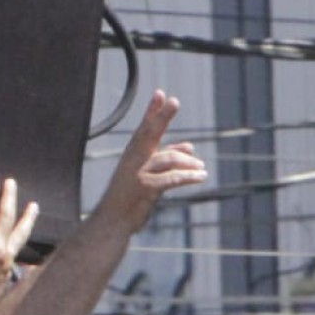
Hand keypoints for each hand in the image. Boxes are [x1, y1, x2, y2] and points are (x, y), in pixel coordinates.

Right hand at [0, 169, 39, 314]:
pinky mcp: (8, 272)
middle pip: (6, 216)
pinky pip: (20, 250)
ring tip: (33, 205)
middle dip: (8, 197)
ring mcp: (6, 261)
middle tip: (10, 181)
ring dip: (26, 218)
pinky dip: (24, 240)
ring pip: (20, 234)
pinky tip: (28, 238)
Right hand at [92, 91, 205, 233]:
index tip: (161, 94)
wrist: (114, 221)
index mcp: (133, 154)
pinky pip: (171, 179)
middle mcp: (133, 160)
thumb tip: (190, 146)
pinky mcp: (145, 189)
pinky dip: (188, 177)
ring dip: (188, 162)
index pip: (144, 128)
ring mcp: (138, 174)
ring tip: (201, 168)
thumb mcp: (148, 174)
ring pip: (167, 158)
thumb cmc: (130, 197)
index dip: (153, 111)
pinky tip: (201, 177)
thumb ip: (167, 158)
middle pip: (149, 133)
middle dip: (162, 116)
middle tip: (174, 101)